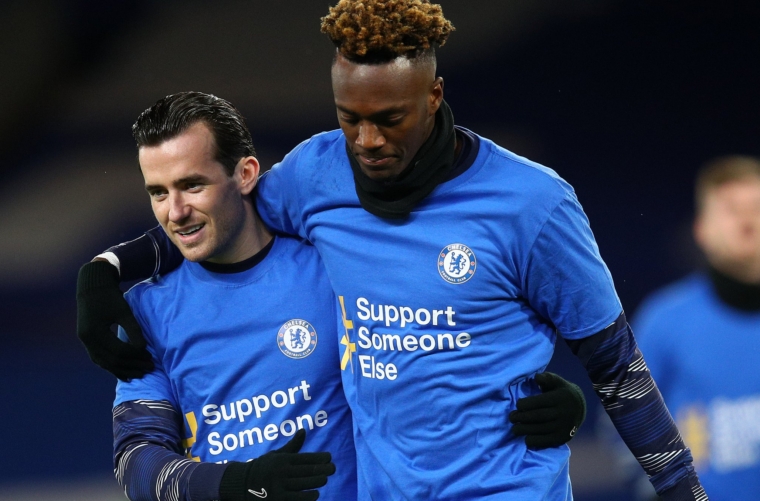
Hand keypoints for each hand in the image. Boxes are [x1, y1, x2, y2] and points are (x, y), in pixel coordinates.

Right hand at [76, 261, 153, 379]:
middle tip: (149, 369)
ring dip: (122, 370)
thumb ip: (133, 330)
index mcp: (95, 331)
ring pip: (104, 363)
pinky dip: (111, 366)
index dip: (136, 356)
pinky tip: (122, 373)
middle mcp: (87, 339)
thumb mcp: (124, 312)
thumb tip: (143, 349)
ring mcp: (85, 341)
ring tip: (138, 375)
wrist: (92, 286)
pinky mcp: (87, 341)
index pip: (119, 351)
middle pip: (111, 360)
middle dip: (131, 366)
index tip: (150, 357)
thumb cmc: (110, 297)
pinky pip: (99, 359)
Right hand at [219, 429, 335, 500]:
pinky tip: (315, 494)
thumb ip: (292, 446)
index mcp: (282, 459)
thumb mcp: (276, 455)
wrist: (241, 484)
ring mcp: (278, 486)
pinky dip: (308, 497)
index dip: (319, 458)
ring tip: (324, 480)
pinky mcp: (276, 500)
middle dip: (322, 470)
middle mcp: (281, 471)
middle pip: (306, 471)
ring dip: (316, 482)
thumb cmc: (263, 467)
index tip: (329, 457)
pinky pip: (296, 499)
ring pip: (303, 484)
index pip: (304, 458)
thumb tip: (303, 430)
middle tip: (333, 468)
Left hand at [509, 372, 586, 448]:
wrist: (580, 408)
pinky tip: (526, 438)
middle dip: (521, 418)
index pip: (538, 402)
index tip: (518, 405)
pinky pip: (545, 441)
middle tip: (511, 417)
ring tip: (514, 429)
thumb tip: (536, 377)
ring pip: (539, 430)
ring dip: (523, 430)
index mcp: (559, 398)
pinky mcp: (562, 438)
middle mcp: (562, 413)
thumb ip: (547, 378)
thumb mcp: (557, 381)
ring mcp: (563, 427)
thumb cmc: (562, 392)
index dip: (524, 404)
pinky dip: (533, 441)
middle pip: (537, 417)